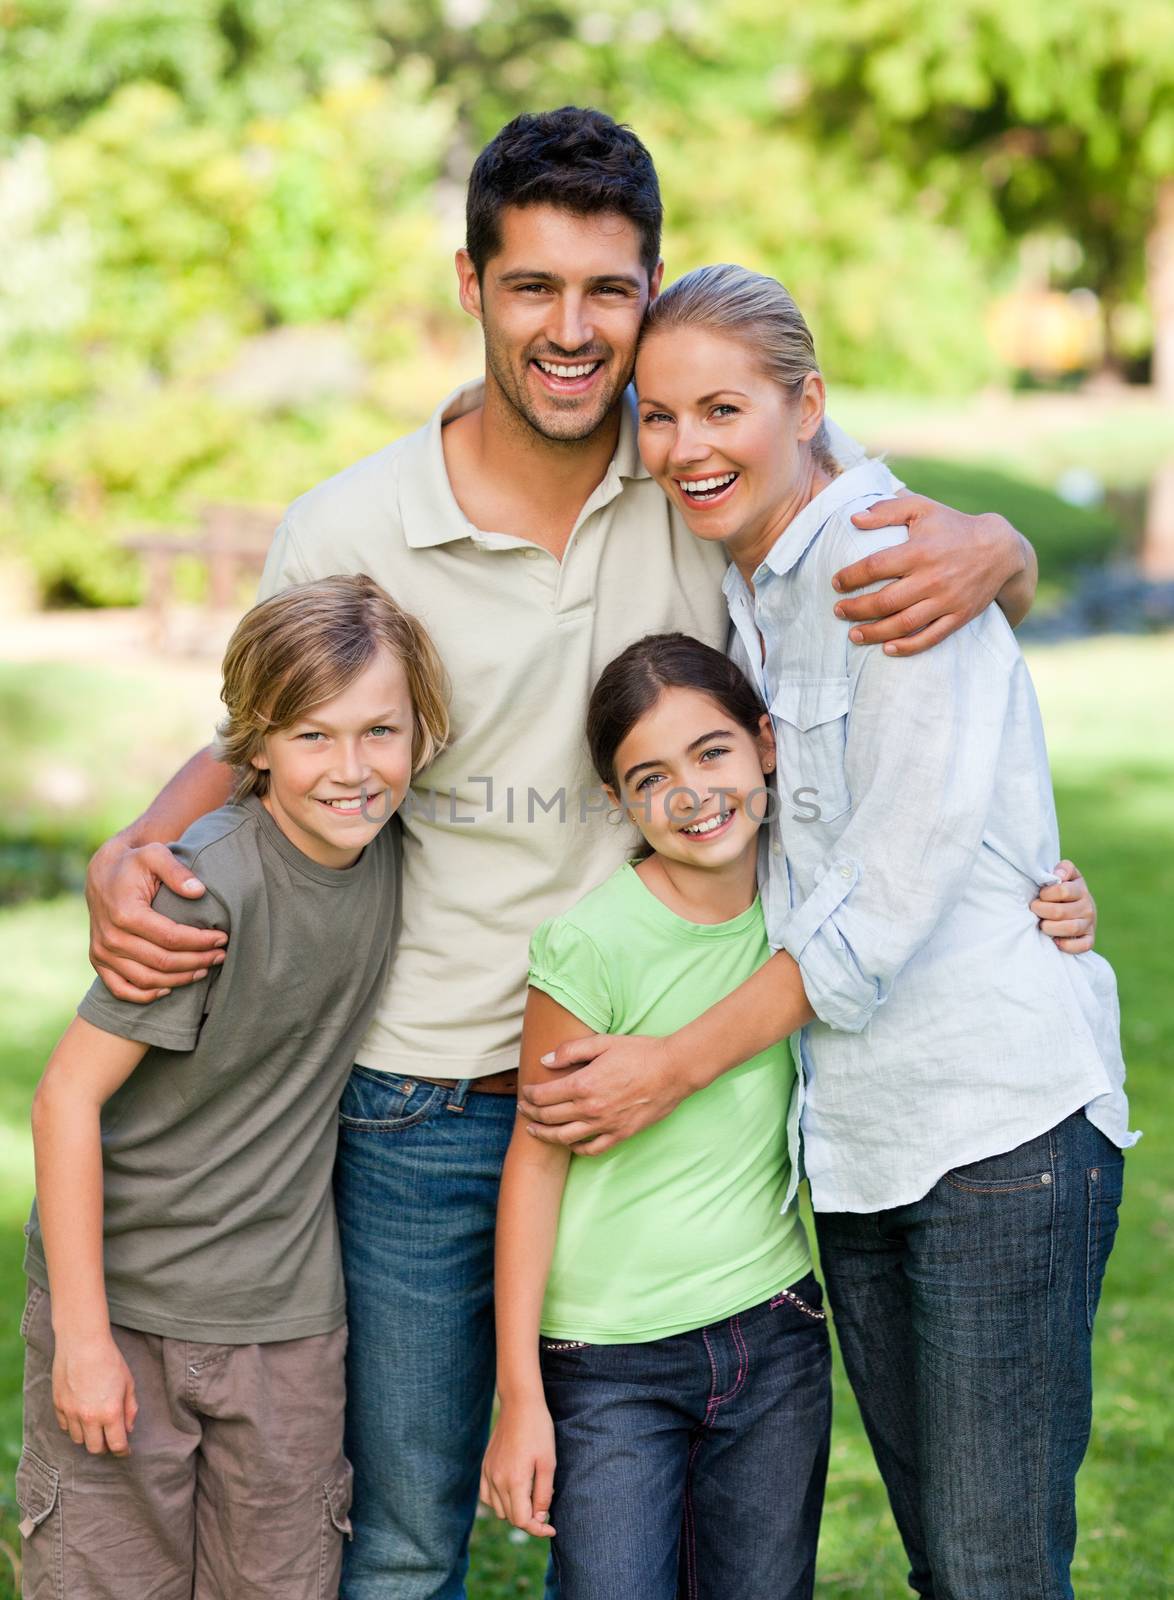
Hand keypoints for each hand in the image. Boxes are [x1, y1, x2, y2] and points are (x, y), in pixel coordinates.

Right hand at [52, 1332, 137, 1455]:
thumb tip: (127, 1429)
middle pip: (95, 1448)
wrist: (82, 1343)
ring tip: (95, 1426)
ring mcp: (71, 1413)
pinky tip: (81, 1416)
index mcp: (110, 1412)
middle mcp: (89, 1417)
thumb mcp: (128, 1382)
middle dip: (105, 1447)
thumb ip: (130, 1409)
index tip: (125, 1451)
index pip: (116, 1445)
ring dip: (88, 1437)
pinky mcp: (58, 1405)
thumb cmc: (109, 1360)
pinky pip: (65, 1427)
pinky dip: (74, 1426)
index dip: (123, 1451)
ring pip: (78, 1440)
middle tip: (110, 1439)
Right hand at [86, 835, 226, 1001]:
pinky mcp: (97, 960)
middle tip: (220, 956)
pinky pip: (121, 989)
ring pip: (146, 979)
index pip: (172, 938)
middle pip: (162, 962)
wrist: (102, 871)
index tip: (222, 938)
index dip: (200, 942)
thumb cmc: (134, 861)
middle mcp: (111, 936)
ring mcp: (102, 951)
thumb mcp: (156, 854)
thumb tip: (199, 891)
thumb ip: (177, 871)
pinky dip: (145, 995)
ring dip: (179, 979)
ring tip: (204, 970)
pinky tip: (169, 989)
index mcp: (126, 913)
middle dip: (197, 961)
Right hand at [480, 1400, 556, 1537]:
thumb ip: (543, 1494)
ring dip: (514, 1512)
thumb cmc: (539, 1431)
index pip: (523, 1521)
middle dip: (529, 1521)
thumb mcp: (548, 1463)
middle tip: (545, 1513)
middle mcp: (497, 1481)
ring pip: (498, 1510)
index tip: (552, 1528)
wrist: (519, 1404)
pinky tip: (512, 1493)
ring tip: (531, 1499)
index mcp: (514, 1481)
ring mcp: (488, 1473)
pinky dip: (499, 1502)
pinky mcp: (485, 1466)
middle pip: (511, 1518)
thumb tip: (539, 1518)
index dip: (538, 1529)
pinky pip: (487, 1496)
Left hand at [519, 1034, 684, 1154]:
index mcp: (584, 1083)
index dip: (530, 1095)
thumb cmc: (640, 1052)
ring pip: (565, 1137)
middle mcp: (591, 1108)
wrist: (674, 1069)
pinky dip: (576, 1148)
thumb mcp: (603, 1042)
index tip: (525, 1092)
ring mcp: (606, 1124)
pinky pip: (592, 1148)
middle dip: (532, 1114)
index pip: (545, 1095)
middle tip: (523, 1110)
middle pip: (550, 1117)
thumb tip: (545, 1060)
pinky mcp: (621, 1134)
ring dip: (545, 1135)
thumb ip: (571, 1050)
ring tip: (535, 1131)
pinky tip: (569, 1143)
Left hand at [832, 496, 1025, 655]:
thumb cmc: (953, 526)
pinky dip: (908, 646)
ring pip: (904, 624)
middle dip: (856, 609)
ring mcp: (946, 600)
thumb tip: (853, 518)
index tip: (836, 583)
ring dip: (874, 632)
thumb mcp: (922, 508)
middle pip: (885, 601)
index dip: (851, 577)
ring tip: (853, 635)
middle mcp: (932, 578)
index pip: (875, 567)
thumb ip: (887, 510)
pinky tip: (887, 648)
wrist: (1000, 549)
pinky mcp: (959, 617)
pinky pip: (930, 637)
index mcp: (920, 551)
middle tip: (838, 611)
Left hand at [1031, 860, 1096, 953]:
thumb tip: (1058, 876)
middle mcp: (1088, 906)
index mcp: (1080, 889)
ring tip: (1042, 924)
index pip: (1063, 891)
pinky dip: (1066, 945)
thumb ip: (1063, 869)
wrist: (1076, 907)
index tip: (1040, 895)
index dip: (1046, 894)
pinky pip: (1082, 946)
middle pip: (1061, 912)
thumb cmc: (1061, 891)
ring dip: (1050, 928)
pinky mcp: (1089, 939)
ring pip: (1071, 928)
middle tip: (1034, 909)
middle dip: (1041, 911)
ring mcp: (1089, 924)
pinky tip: (1055, 941)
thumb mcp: (1063, 875)